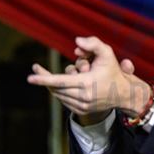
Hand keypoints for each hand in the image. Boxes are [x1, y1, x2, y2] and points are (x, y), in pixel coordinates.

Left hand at [28, 36, 149, 120]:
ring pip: (58, 94)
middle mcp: (83, 97)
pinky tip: (61, 84)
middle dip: (44, 78)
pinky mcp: (81, 111)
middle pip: (56, 88)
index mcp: (87, 83)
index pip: (60, 81)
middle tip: (35, 68)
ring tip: (49, 74)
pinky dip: (60, 91)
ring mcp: (82, 106)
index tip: (30, 78)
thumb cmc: (113, 71)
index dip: (44, 79)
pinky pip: (63, 100)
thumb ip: (93, 43)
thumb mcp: (107, 53)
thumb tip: (76, 42)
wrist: (124, 94)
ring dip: (53, 84)